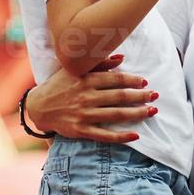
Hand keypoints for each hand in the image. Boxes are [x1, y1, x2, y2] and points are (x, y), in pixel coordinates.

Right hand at [25, 53, 158, 143]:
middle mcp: (86, 97)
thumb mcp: (75, 69)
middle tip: (155, 95)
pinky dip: (121, 136)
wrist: (38, 107)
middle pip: (120, 96)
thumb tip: (122, 58)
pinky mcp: (81, 130)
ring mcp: (84, 115)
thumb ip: (99, 63)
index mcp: (86, 80)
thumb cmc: (59, 85)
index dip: (132, 80)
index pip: (115, 79)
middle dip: (140, 96)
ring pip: (116, 115)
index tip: (145, 81)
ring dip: (137, 113)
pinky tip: (136, 135)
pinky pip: (105, 135)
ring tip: (152, 111)